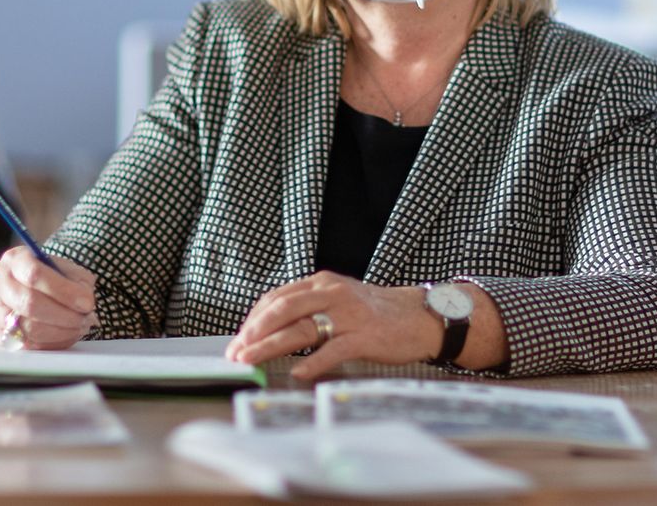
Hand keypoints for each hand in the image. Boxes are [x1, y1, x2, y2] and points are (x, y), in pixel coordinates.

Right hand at [0, 247, 97, 349]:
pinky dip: (53, 343)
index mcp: (15, 260)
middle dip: (65, 315)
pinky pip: (28, 346)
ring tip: (79, 326)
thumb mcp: (64, 268)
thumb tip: (86, 301)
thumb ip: (77, 280)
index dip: (65, 291)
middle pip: (30, 303)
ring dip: (61, 331)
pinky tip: (67, 335)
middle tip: (85, 318)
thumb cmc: (47, 278)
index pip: (35, 274)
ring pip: (29, 328)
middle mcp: (0, 284)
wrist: (21, 290)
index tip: (88, 302)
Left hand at [226, 271, 441, 380]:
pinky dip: (313, 362)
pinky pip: (334, 350)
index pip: (277, 298)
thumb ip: (309, 308)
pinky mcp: (366, 336)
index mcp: (322, 283)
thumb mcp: (338, 299)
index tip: (238, 339)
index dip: (254, 319)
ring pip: (302, 329)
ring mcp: (349, 315)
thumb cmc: (375, 312)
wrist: (420, 316)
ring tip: (251, 360)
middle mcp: (332, 294)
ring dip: (271, 346)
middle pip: (284, 309)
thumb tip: (271, 329)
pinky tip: (297, 372)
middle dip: (254, 331)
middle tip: (236, 351)